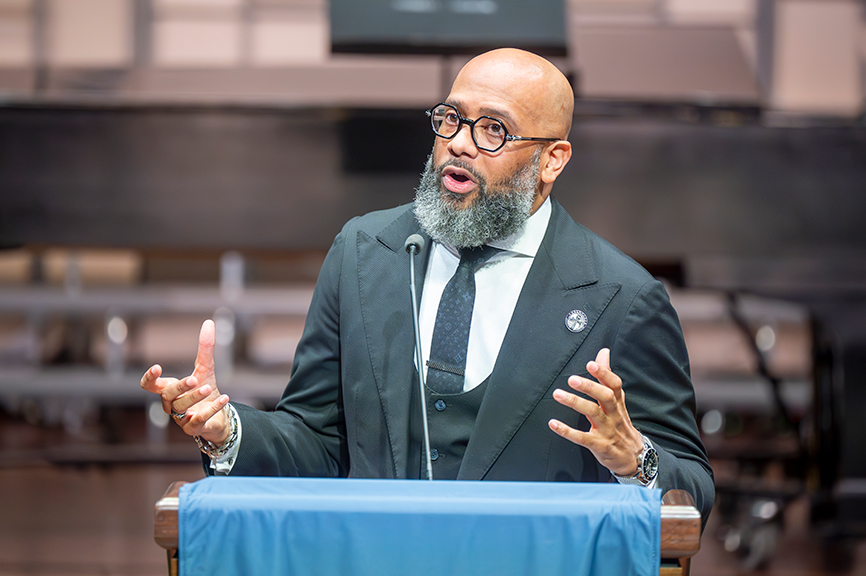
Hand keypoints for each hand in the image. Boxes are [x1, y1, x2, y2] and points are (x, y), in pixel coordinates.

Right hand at [140, 319, 230, 444]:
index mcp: (168, 389)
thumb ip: (205, 348)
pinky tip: (225, 399)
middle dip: (180, 387)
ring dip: (195, 397)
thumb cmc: (206, 390)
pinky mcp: (194, 428)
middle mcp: (171, 404)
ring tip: (208, 388)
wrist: (219, 415)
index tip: (157, 367)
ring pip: (182, 407)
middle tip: (193, 379)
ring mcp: (181, 418)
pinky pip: (199, 420)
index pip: (150, 386)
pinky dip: (212, 409)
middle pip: (168, 395)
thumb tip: (209, 323)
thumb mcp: (206, 368)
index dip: (149, 378)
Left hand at [548, 348, 643, 475]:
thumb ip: (607, 377)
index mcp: (617, 403)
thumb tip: (603, 353)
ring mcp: (607, 430)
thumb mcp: (617, 401)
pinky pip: (583, 438)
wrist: (634, 456)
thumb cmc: (620, 424)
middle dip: (590, 387)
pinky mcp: (599, 445)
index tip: (591, 364)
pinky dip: (567, 431)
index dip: (604, 373)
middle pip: (605, 397)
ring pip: (593, 414)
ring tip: (558, 394)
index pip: (614, 385)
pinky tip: (553, 424)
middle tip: (572, 379)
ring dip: (575, 402)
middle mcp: (613, 414)